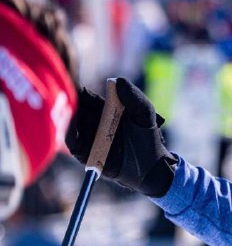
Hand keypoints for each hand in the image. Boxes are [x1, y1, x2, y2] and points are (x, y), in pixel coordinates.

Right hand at [66, 78, 176, 196]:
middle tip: (67, 101)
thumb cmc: (147, 135)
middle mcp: (93, 121)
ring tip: (71, 115)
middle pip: (74, 111)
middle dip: (70, 106)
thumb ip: (134, 96)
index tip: (76, 88)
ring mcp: (89, 137)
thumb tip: (116, 80)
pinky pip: (74, 145)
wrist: (150, 165)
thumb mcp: (144, 113)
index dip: (79, 92)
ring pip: (71, 126)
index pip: (86, 97)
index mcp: (105, 108)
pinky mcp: (87, 154)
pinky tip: (75, 132)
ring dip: (69, 120)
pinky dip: (72, 137)